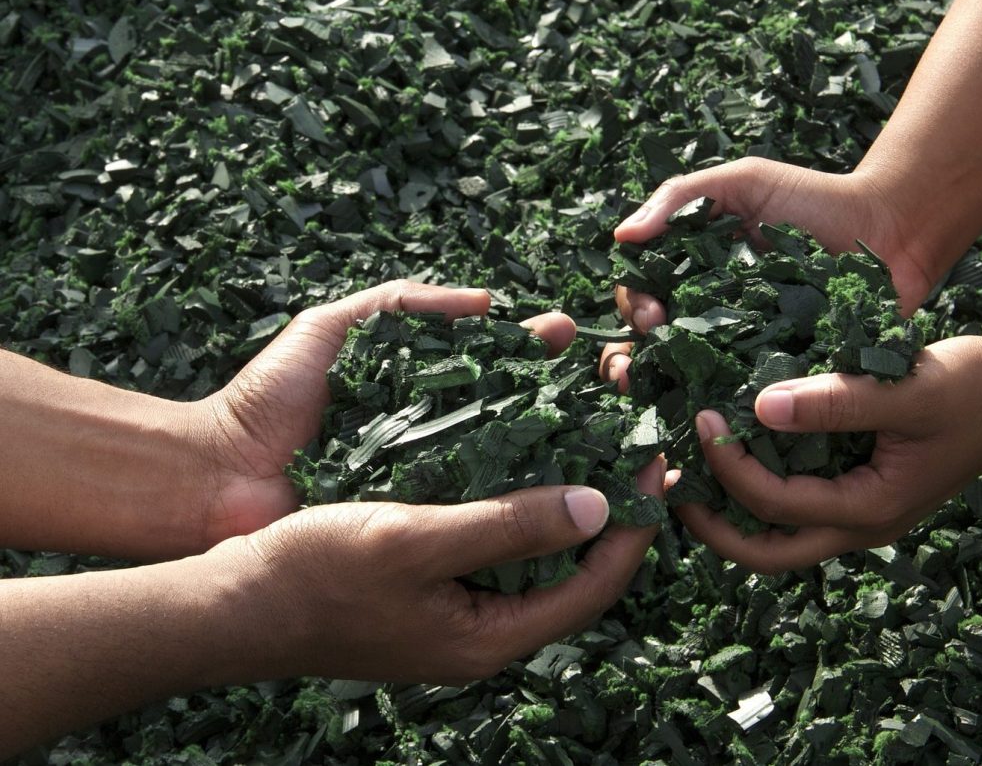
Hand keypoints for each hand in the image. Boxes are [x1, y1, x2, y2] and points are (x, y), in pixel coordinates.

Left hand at [191, 280, 576, 550]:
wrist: (214, 475)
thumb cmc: (269, 398)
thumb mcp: (335, 328)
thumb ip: (405, 303)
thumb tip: (490, 303)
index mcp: (425, 389)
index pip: (500, 362)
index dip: (540, 348)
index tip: (578, 333)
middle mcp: (441, 440)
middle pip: (522, 414)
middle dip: (572, 394)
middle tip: (616, 380)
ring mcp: (435, 489)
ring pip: (515, 467)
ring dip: (566, 449)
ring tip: (611, 428)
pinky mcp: (422, 532)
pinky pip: (482, 517)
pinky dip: (527, 507)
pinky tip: (571, 492)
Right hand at [211, 458, 665, 682]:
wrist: (232, 603)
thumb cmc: (317, 574)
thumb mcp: (417, 541)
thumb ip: (509, 527)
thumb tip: (602, 507)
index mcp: (491, 637)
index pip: (595, 587)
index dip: (634, 527)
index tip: (657, 463)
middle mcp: (484, 631)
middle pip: (573, 571)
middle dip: (607, 507)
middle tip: (630, 441)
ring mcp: (457, 612)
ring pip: (536, 554)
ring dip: (564, 497)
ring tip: (590, 436)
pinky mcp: (432, 587)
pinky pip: (496, 545)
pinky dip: (518, 502)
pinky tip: (522, 454)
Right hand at [601, 158, 934, 391]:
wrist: (892, 230)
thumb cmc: (814, 199)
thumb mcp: (744, 183)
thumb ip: (680, 198)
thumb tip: (620, 239)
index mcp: (694, 272)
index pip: (643, 295)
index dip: (634, 308)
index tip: (647, 316)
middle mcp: (711, 315)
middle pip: (657, 347)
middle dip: (637, 361)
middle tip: (639, 370)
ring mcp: (745, 351)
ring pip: (693, 381)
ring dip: (668, 394)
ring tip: (663, 400)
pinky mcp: (784, 378)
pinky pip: (748, 401)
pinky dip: (725, 413)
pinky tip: (712, 421)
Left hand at [676, 335, 981, 572]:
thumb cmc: (973, 387)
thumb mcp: (905, 390)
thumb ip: (835, 403)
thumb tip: (761, 408)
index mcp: (869, 510)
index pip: (775, 505)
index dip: (728, 466)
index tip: (700, 417)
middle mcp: (860, 523)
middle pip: (766, 552)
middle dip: (713, 525)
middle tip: (669, 483)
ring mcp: (861, 510)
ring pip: (780, 532)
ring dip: (732, 508)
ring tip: (690, 466)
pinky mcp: (861, 487)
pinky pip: (799, 501)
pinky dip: (761, 484)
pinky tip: (739, 443)